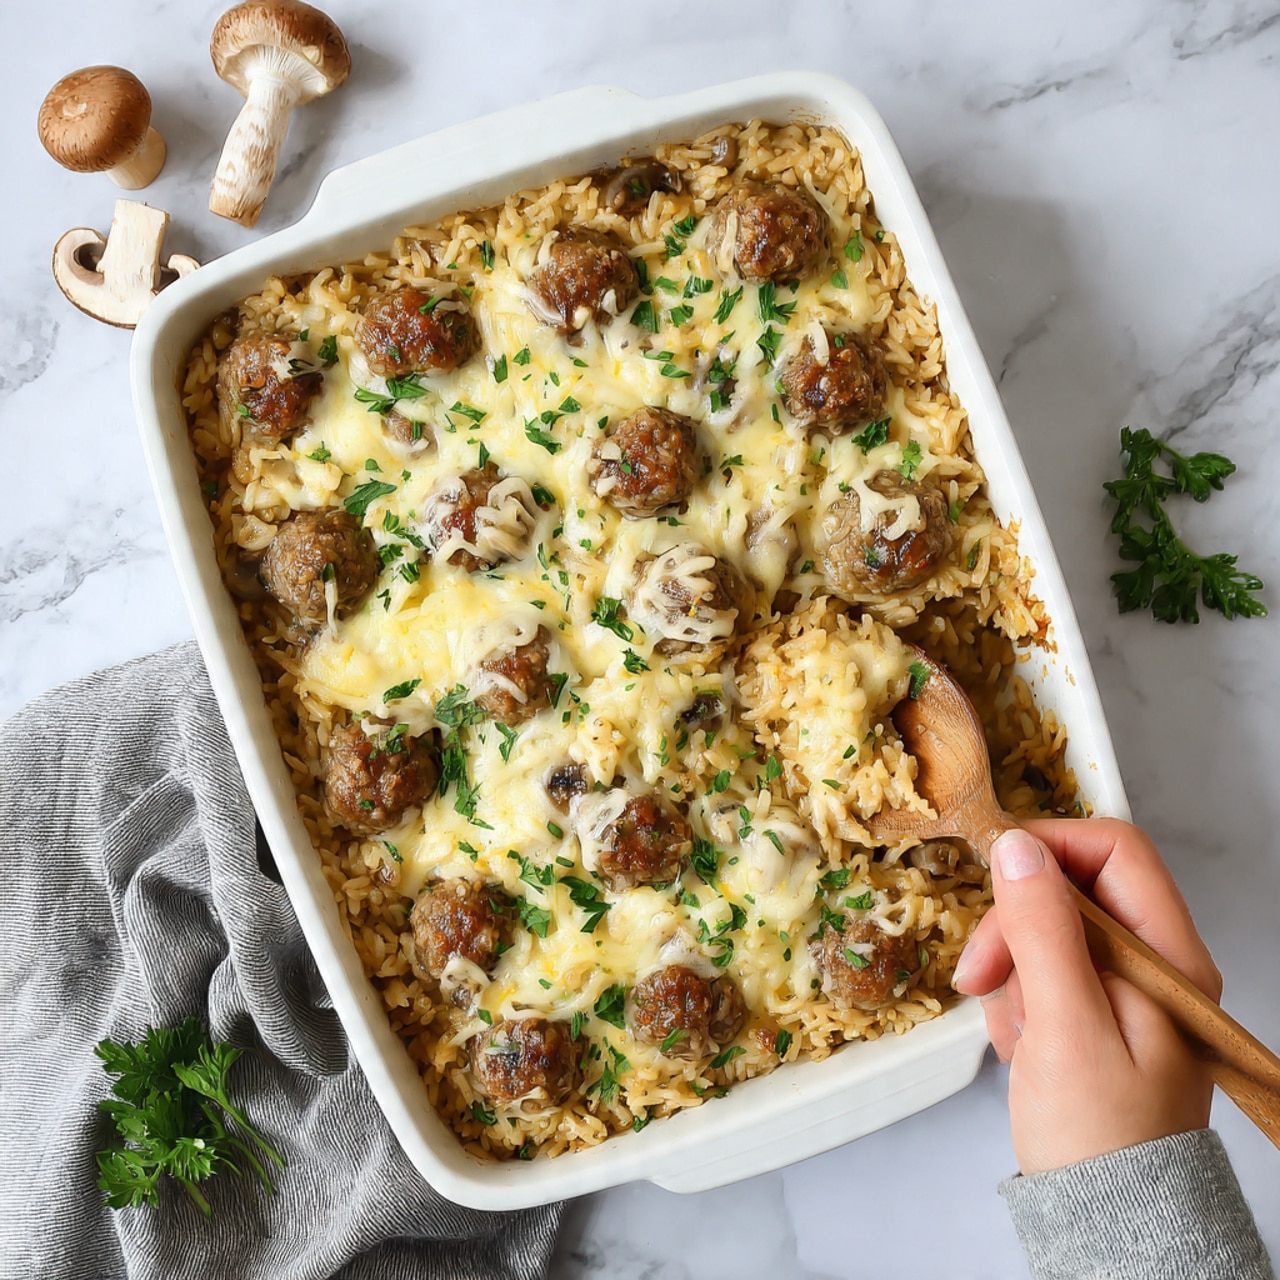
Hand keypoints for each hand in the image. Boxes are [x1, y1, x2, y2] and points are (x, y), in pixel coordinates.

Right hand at [951, 819, 1221, 1175]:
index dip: (1051, 845)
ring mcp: (1122, 990)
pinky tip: (1018, 1045)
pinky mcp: (1093, 1015)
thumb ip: (1043, 930)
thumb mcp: (1064, 1026)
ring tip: (1010, 1030)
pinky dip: (1015, 1000)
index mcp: (1168, 958)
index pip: (1115, 850)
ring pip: (1047, 931)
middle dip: (1015, 923)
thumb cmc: (1099, 1136)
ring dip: (1010, 969)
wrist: (1109, 1224)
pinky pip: (1039, 974)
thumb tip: (1017, 846)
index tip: (994, 869)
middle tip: (980, 974)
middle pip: (1072, 890)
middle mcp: (1151, 964)